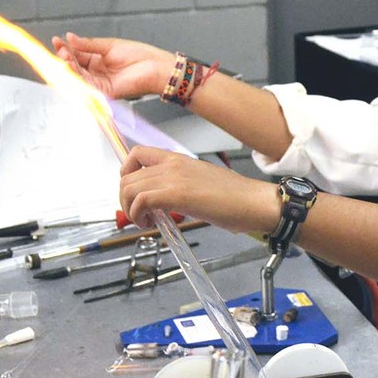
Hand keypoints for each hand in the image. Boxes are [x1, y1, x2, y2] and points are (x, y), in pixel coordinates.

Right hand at [52, 33, 172, 100]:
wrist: (154, 67)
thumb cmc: (139, 55)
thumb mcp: (109, 45)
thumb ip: (88, 44)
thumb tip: (70, 38)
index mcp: (99, 60)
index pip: (77, 55)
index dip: (66, 48)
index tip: (57, 40)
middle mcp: (97, 72)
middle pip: (74, 66)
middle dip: (65, 57)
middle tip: (60, 48)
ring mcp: (99, 82)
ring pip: (77, 76)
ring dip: (68, 66)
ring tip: (63, 55)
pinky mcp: (103, 91)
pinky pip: (85, 85)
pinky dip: (76, 77)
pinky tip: (71, 67)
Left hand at [120, 146, 277, 236]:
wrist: (253, 201)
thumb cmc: (235, 197)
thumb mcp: (201, 182)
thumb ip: (179, 186)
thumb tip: (163, 201)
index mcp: (178, 159)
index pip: (137, 154)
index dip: (126, 173)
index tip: (133, 191)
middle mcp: (172, 163)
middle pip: (127, 175)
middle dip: (125, 199)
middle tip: (138, 214)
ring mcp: (173, 177)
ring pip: (129, 188)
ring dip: (129, 209)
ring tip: (144, 221)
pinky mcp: (176, 194)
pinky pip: (141, 201)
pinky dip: (138, 215)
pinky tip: (151, 223)